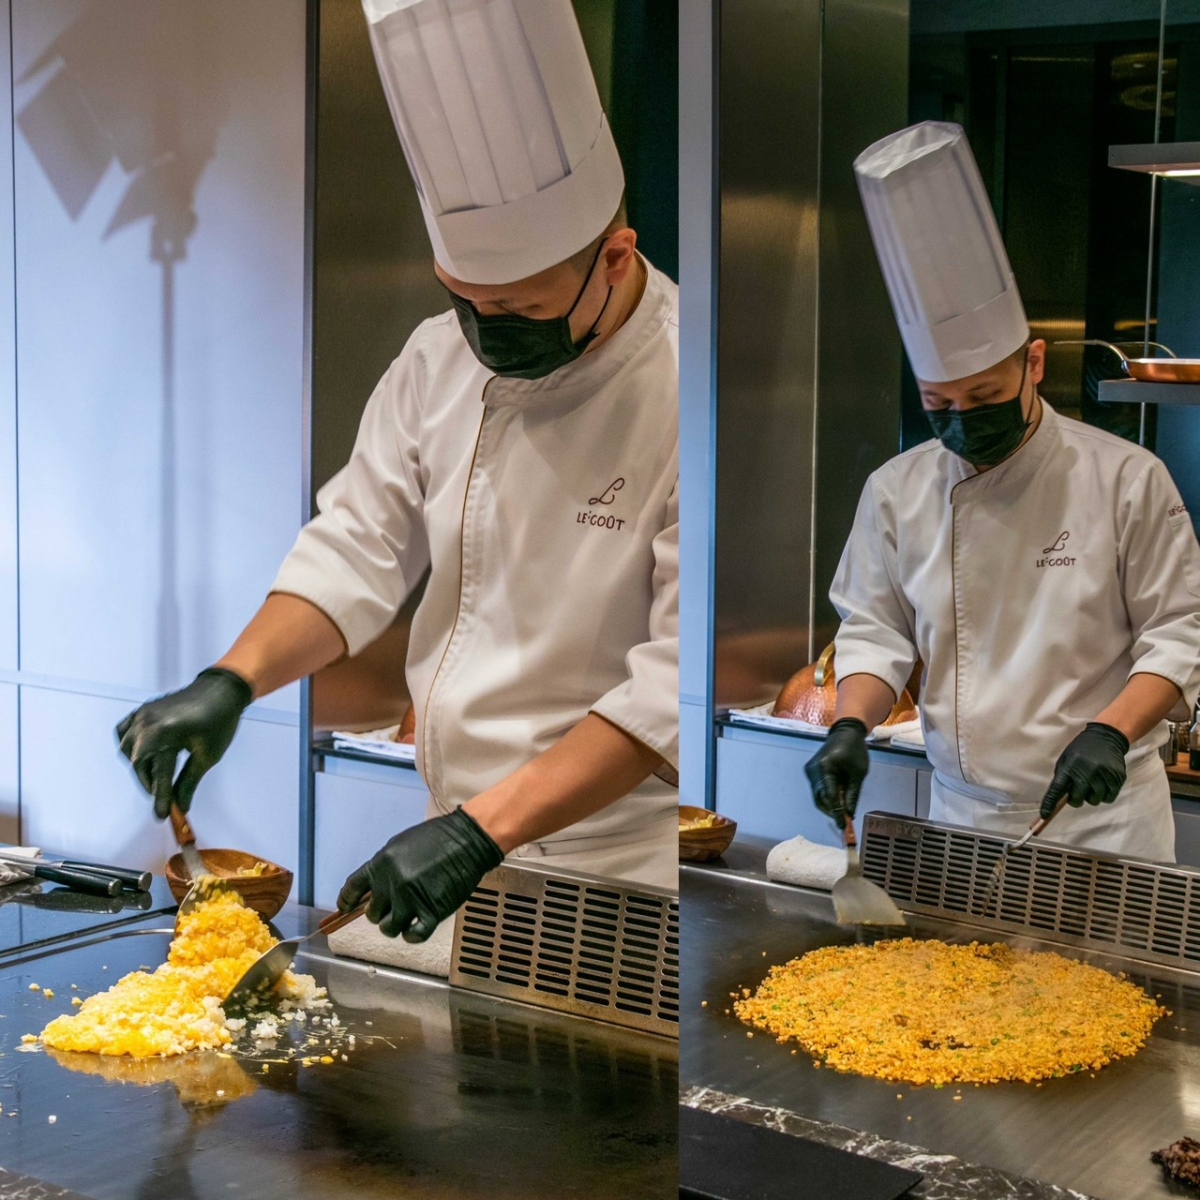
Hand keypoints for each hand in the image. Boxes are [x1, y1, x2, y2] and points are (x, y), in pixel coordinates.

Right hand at [116, 668, 251, 817]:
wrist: (221, 690)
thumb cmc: (219, 721)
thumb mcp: (207, 755)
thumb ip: (189, 781)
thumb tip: (181, 805)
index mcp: (164, 733)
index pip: (158, 774)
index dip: (160, 798)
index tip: (162, 816)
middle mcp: (147, 722)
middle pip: (137, 763)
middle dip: (149, 783)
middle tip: (162, 798)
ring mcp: (142, 714)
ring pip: (127, 748)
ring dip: (139, 765)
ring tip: (155, 778)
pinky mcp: (143, 710)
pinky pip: (124, 731)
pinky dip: (129, 745)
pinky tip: (141, 755)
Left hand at [337, 808, 503, 942]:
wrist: (468, 840)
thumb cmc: (437, 838)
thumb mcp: (401, 845)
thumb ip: (384, 868)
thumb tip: (373, 888)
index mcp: (382, 863)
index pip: (352, 888)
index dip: (347, 901)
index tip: (346, 909)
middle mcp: (392, 883)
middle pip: (372, 913)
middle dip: (381, 912)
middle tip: (394, 906)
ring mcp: (411, 899)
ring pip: (389, 928)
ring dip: (396, 925)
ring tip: (407, 916)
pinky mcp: (432, 912)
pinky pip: (413, 936)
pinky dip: (413, 935)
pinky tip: (418, 926)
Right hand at [804, 718, 869, 822]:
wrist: (845, 732)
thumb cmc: (855, 750)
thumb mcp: (858, 774)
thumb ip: (852, 795)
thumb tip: (849, 813)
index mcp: (825, 768)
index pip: (829, 797)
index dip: (836, 813)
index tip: (843, 826)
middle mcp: (813, 770)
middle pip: (820, 799)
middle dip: (832, 811)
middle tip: (844, 820)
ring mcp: (809, 771)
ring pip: (817, 795)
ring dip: (829, 804)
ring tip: (843, 809)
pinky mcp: (810, 771)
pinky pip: (817, 789)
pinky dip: (826, 796)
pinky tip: (837, 797)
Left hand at [1039, 722, 1129, 818]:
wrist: (1106, 737)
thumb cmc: (1082, 750)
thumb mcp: (1066, 759)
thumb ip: (1063, 777)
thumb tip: (1059, 798)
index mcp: (1070, 766)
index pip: (1057, 789)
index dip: (1050, 803)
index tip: (1044, 815)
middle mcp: (1086, 772)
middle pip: (1077, 799)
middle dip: (1076, 800)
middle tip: (1078, 792)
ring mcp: (1103, 775)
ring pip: (1094, 800)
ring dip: (1091, 797)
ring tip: (1093, 784)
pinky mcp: (1117, 778)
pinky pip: (1108, 798)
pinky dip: (1104, 796)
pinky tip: (1103, 785)